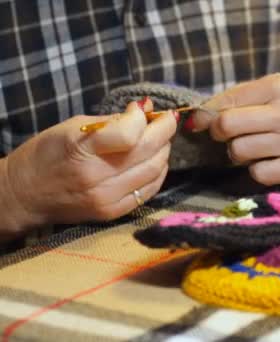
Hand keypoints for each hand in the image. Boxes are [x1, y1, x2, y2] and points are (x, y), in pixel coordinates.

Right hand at [0, 98, 177, 237]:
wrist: (25, 195)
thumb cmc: (47, 154)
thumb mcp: (72, 127)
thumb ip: (112, 120)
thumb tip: (146, 108)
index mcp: (81, 149)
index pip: (130, 134)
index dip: (144, 118)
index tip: (146, 109)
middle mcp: (95, 176)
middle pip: (148, 151)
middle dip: (164, 131)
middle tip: (165, 121)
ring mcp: (106, 198)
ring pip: (154, 171)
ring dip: (164, 151)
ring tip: (160, 140)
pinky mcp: (112, 212)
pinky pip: (149, 191)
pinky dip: (158, 172)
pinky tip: (155, 161)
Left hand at [188, 72, 279, 184]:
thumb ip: (259, 93)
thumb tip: (215, 110)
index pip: (227, 100)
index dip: (207, 114)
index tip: (200, 122)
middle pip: (226, 126)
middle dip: (219, 132)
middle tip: (227, 135)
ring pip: (240, 151)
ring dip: (240, 152)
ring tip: (255, 148)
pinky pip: (260, 174)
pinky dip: (259, 170)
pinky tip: (271, 162)